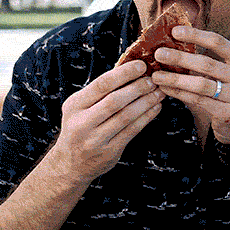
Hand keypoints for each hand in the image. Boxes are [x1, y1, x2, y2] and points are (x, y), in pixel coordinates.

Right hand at [54, 60, 165, 182]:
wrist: (70, 164)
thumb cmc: (80, 126)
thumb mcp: (80, 107)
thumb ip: (100, 92)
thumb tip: (130, 68)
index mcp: (75, 105)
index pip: (101, 85)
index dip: (124, 73)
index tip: (141, 65)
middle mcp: (82, 123)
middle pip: (115, 101)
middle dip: (138, 88)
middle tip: (154, 79)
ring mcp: (95, 139)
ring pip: (126, 116)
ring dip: (146, 102)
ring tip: (159, 92)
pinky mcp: (109, 152)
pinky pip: (132, 131)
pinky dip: (147, 117)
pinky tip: (156, 107)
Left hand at [150, 26, 229, 143]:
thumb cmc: (228, 89)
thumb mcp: (226, 70)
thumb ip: (208, 58)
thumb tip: (173, 43)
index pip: (218, 42)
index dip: (195, 35)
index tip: (174, 32)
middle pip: (207, 64)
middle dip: (180, 58)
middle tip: (159, 54)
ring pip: (201, 84)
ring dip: (175, 79)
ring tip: (157, 75)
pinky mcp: (228, 113)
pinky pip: (198, 100)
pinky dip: (179, 93)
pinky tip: (166, 88)